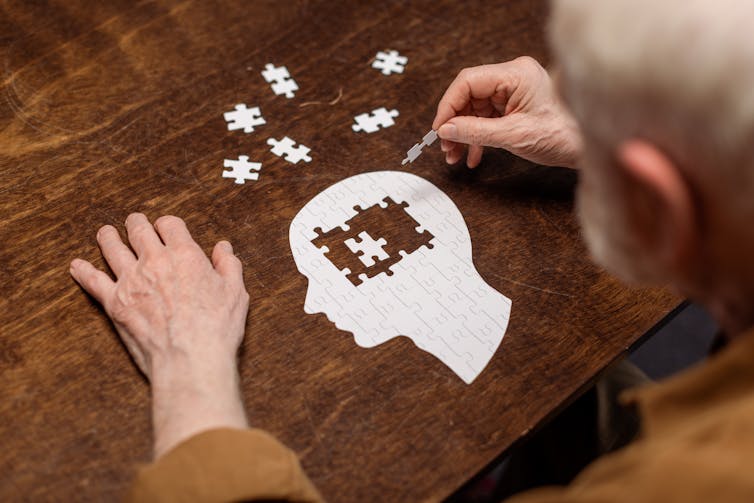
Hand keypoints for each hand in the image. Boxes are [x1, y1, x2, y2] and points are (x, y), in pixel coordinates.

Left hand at [70, 213, 249, 457]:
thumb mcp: (235, 292)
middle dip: (136, 223)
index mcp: (185, 255)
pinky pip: (93, 281)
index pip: (170, 225)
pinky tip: (77, 266)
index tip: (166, 228)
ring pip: (112, 248)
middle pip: (138, 231)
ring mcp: (131, 281)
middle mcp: (154, 261)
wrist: (190, 358)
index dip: (167, 224)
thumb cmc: (216, 327)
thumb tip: (223, 247)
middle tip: (134, 222)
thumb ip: (228, 265)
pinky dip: (83, 271)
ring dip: (108, 237)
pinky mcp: (115, 303)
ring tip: (106, 233)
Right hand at [432, 56, 582, 167]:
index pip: (468, 82)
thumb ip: (475, 132)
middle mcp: (514, 78)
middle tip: (446, 146)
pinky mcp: (516, 105)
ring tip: (456, 155)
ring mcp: (515, 91)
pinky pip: (487, 118)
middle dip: (455, 123)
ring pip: (475, 109)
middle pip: (469, 96)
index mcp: (516, 74)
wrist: (587, 146)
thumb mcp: (513, 136)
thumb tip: (446, 130)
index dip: (449, 106)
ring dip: (463, 134)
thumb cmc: (563, 135)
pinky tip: (472, 155)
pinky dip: (477, 137)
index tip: (439, 128)